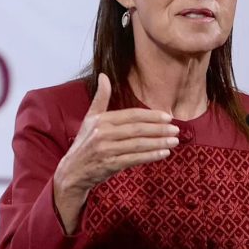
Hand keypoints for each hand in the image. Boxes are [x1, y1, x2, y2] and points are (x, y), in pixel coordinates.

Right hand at [53, 73, 178, 233]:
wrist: (71, 172)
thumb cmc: (85, 143)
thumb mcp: (90, 118)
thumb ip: (100, 98)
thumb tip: (103, 76)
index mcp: (101, 120)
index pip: (132, 115)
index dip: (152, 116)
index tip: (168, 117)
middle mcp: (103, 134)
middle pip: (138, 129)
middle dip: (159, 129)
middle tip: (176, 130)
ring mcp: (106, 150)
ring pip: (138, 145)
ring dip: (159, 143)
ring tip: (174, 141)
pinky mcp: (109, 165)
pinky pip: (134, 159)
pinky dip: (151, 156)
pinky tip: (164, 154)